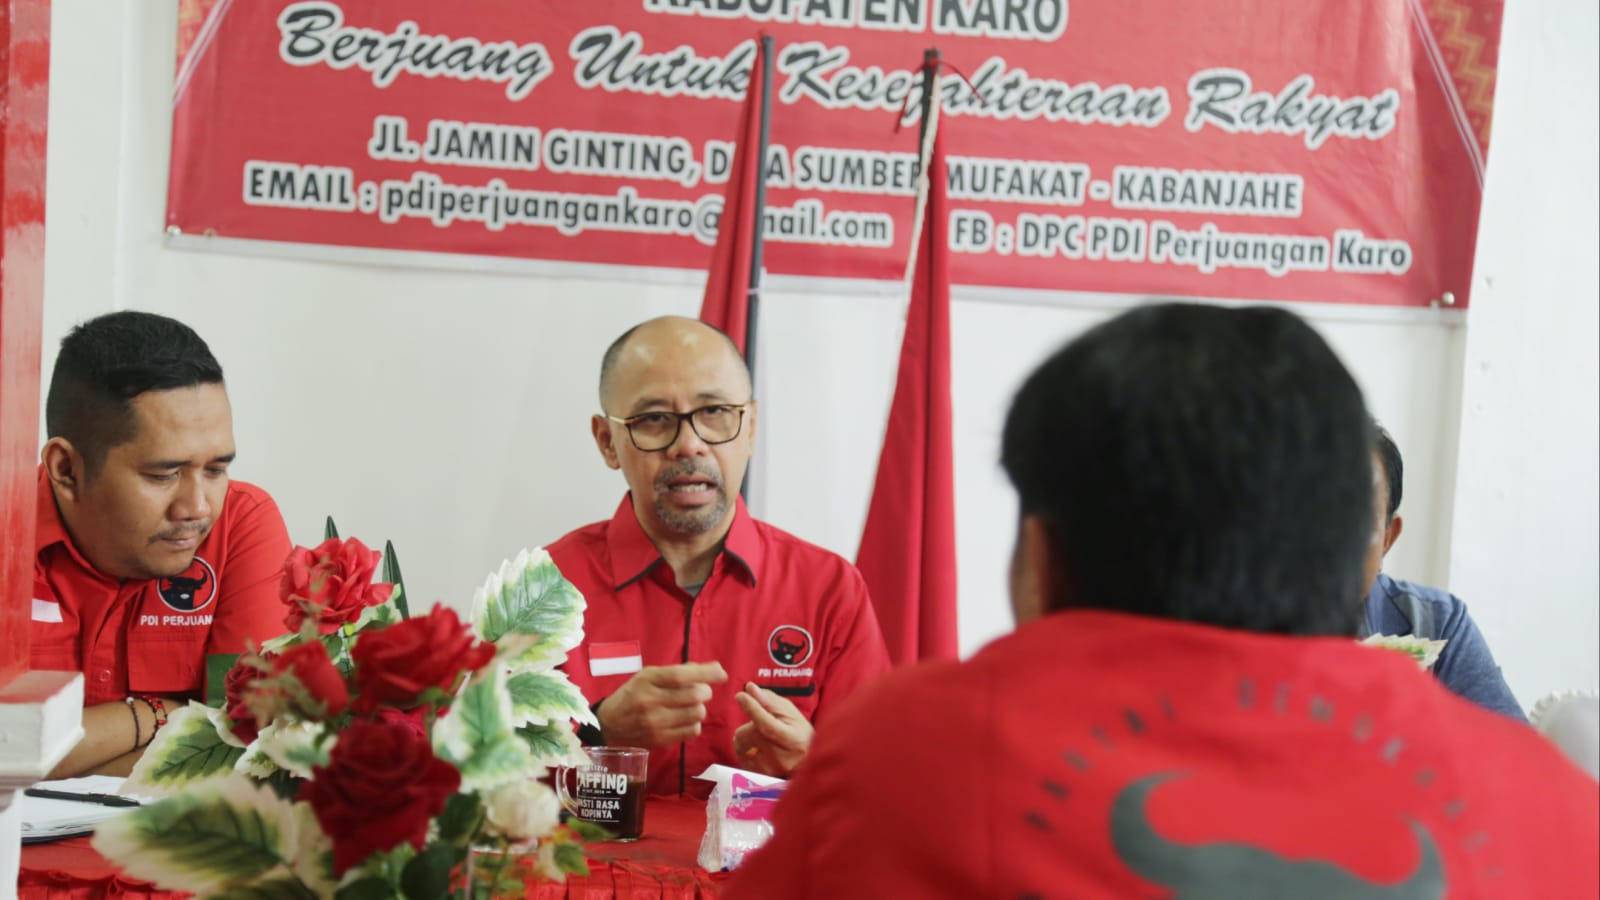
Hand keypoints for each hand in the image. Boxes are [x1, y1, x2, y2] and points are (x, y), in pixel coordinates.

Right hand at [596, 661, 727, 748]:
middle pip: (694, 696)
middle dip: (705, 692)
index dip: (706, 673)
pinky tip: (685, 719)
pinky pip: (692, 731)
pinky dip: (694, 723)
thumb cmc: (633, 695)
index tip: (721, 673)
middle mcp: (650, 701)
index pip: (682, 675)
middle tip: (701, 691)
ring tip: (690, 706)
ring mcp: (655, 723)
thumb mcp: (648, 677)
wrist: (608, 725)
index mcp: (647, 680)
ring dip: (700, 708)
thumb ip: (678, 672)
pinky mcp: (660, 740)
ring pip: (696, 714)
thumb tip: (714, 669)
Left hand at [732, 682, 812, 776]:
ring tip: (760, 735)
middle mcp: (783, 758)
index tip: (741, 696)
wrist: (805, 758)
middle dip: (750, 723)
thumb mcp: (788, 711)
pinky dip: (743, 747)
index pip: (768, 725)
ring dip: (745, 735)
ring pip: (741, 743)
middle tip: (762, 723)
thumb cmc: (796, 730)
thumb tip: (750, 688)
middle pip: (751, 733)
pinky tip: (756, 747)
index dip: (753, 709)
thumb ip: (768, 700)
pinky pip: (739, 755)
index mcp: (794, 740)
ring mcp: (771, 769)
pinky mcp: (759, 776)